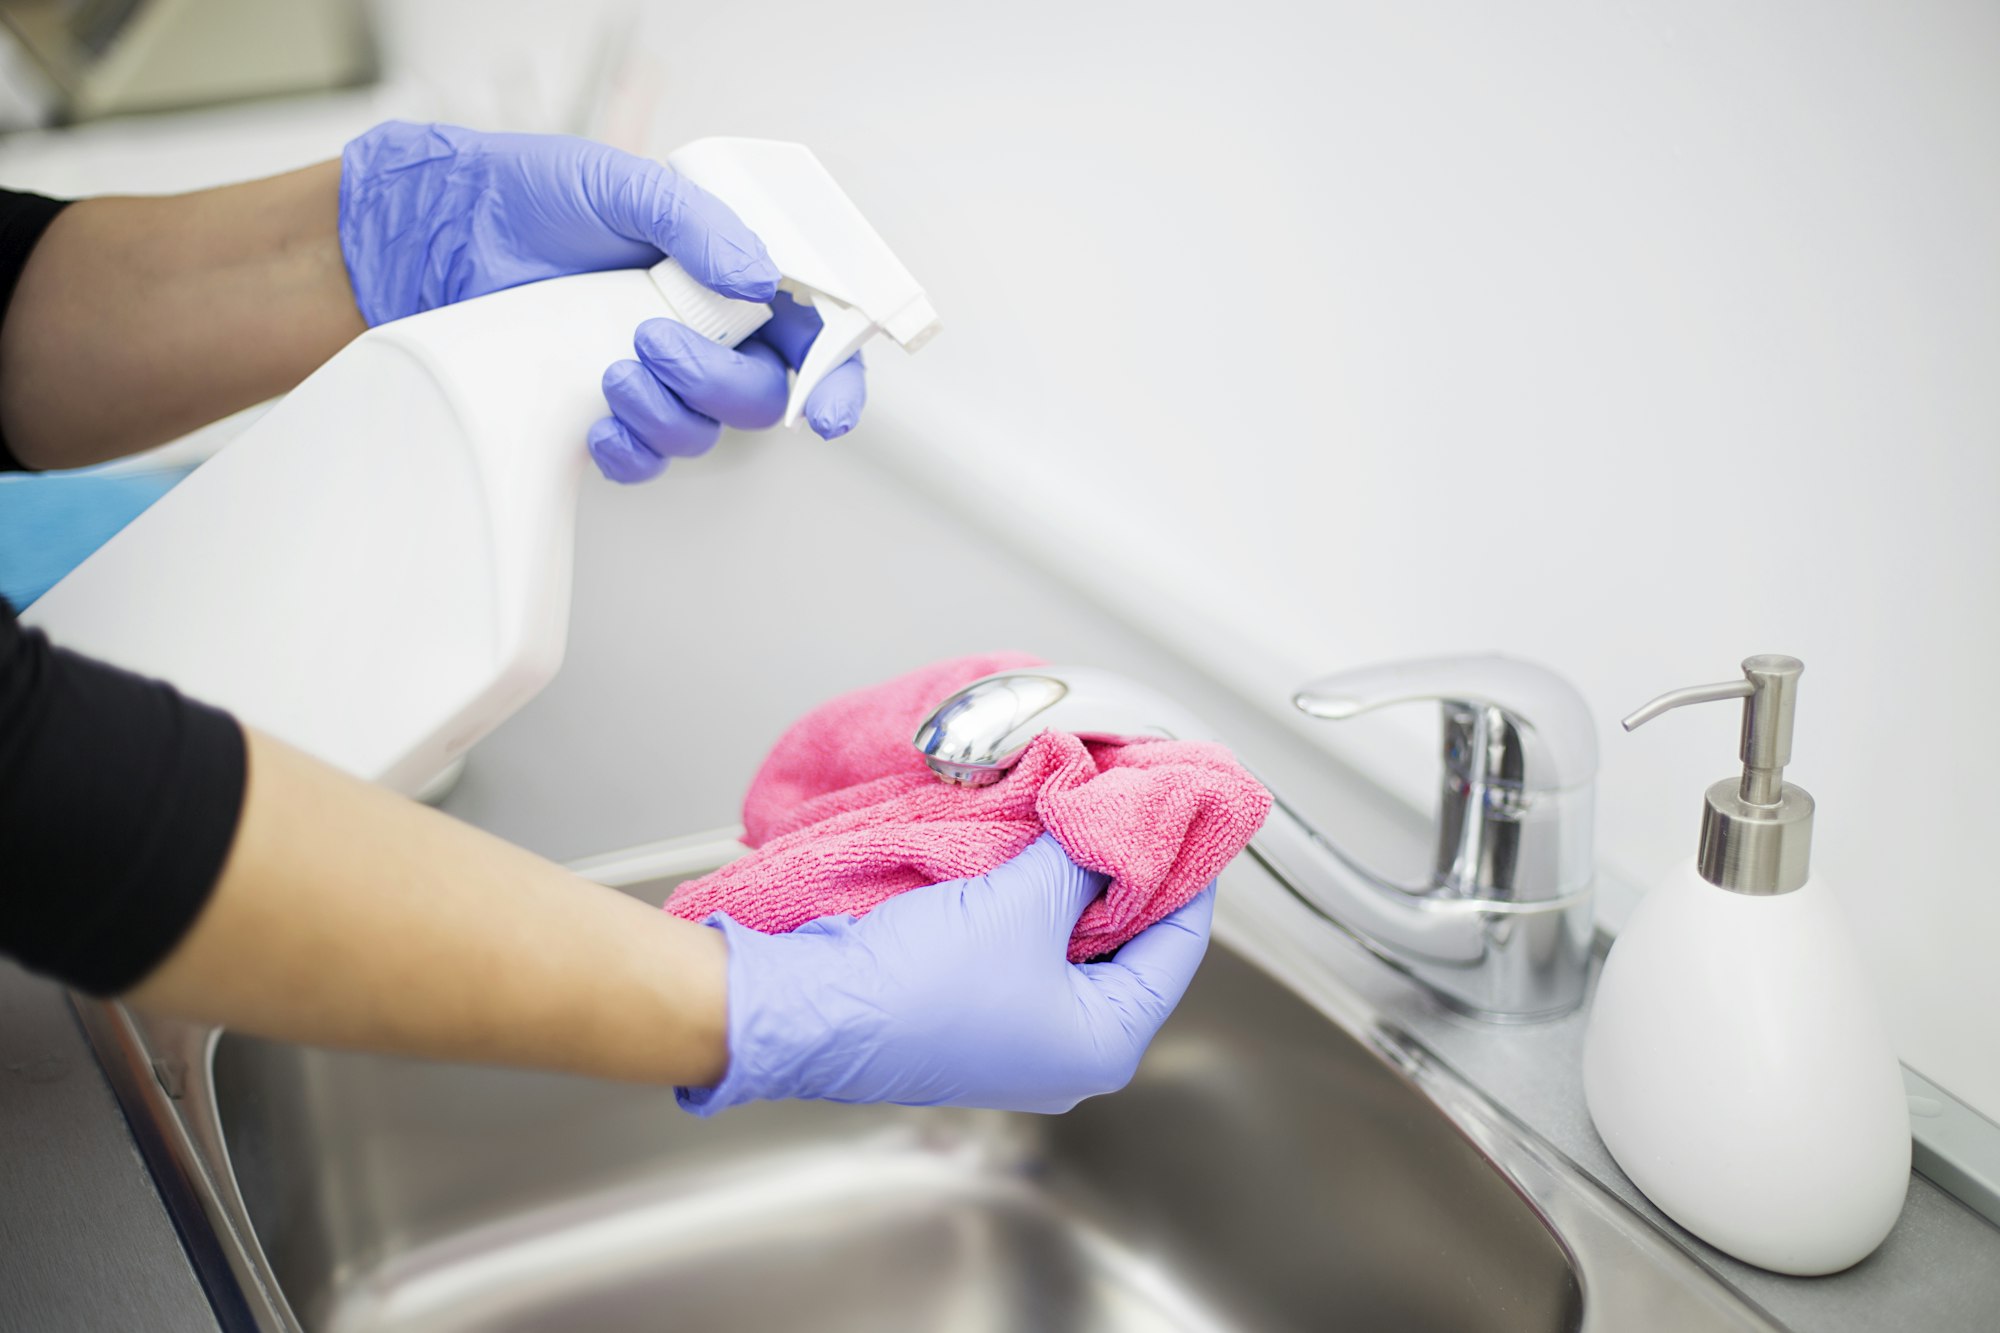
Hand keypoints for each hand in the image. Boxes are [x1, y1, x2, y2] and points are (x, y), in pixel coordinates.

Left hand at [337, 122, 866, 482]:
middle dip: (720, 387)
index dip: (835, 379)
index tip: (827, 411)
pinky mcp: (612, 412)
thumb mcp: (621, 185)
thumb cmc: (532, 197)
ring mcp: (661, 374)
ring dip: (667, 413)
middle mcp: (708, 330)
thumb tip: (758, 275)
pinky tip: (598, 425)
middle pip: (764, 397)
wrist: (442, 238)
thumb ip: (698, 225)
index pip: (813, 334)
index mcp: (732, 274)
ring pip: (706, 431)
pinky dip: (630, 452)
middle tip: (655, 344)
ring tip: (611, 370)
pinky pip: (649, 458)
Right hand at [679, 834, 1216, 1114]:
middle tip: (1126, 803)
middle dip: (1123, 870)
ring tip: (1080, 813)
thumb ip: (1082, 855)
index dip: (1186, 871)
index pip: (1179, 944)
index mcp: (1106, 1044)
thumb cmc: (922, 984)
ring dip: (1072, 881)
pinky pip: (1027, 950)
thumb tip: (1114, 817)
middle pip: (1128, 945)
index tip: (1183, 812)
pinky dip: (1032, 901)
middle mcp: (1071, 1054)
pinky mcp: (974, 1017)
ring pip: (1073, 943)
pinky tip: (1029, 849)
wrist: (814, 1010)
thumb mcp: (1023, 902)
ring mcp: (1020, 1040)